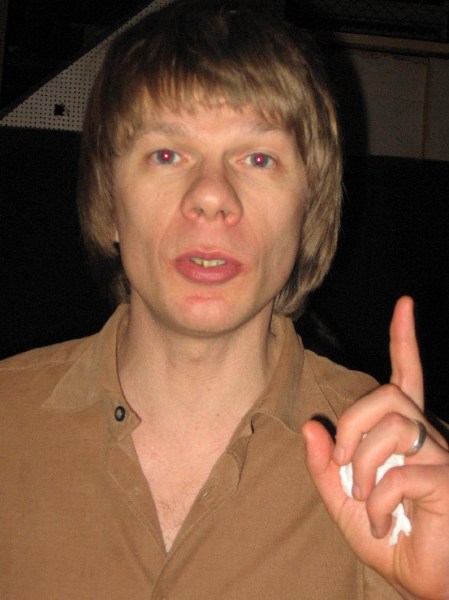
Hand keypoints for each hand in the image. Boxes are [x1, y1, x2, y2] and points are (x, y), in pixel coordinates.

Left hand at [302, 296, 448, 598]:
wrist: (428, 584)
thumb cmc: (392, 538)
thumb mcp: (344, 504)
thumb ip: (325, 468)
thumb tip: (311, 427)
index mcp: (405, 436)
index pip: (405, 376)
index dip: (404, 340)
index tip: (405, 304)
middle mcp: (429, 436)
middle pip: (384, 396)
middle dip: (350, 426)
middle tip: (344, 465)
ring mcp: (444, 456)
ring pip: (391, 427)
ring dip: (363, 468)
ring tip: (368, 502)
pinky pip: (400, 475)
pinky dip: (379, 502)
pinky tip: (386, 523)